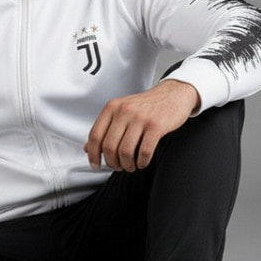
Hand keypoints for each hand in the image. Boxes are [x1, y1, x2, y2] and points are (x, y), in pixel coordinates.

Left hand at [83, 79, 199, 171]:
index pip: (95, 135)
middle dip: (112, 162)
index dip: (93, 154)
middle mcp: (124, 111)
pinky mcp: (156, 126)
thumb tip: (88, 148)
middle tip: (117, 166)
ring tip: (131, 165)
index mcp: (113, 107)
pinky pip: (144, 151)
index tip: (95, 164)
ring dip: (127, 164)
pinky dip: (142, 162)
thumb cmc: (147, 105)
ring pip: (126, 151)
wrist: (173, 94)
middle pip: (109, 146)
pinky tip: (142, 161)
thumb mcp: (122, 111)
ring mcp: (140, 118)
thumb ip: (105, 128)